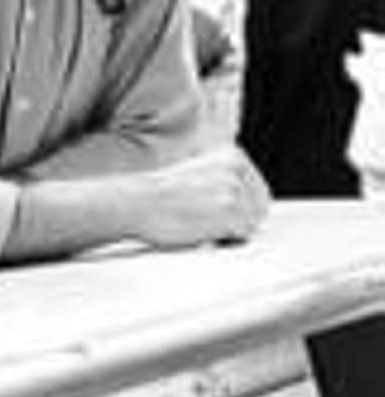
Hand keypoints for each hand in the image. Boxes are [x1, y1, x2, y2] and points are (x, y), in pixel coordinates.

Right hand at [130, 147, 270, 249]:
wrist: (137, 202)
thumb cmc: (159, 194)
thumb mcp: (198, 171)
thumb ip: (225, 179)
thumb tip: (246, 201)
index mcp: (232, 156)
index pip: (259, 191)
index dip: (245, 210)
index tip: (226, 217)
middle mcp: (237, 170)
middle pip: (259, 209)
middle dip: (240, 221)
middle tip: (210, 223)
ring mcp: (234, 191)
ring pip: (250, 224)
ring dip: (229, 231)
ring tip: (201, 225)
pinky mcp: (228, 213)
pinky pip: (240, 236)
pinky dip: (223, 240)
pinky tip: (202, 232)